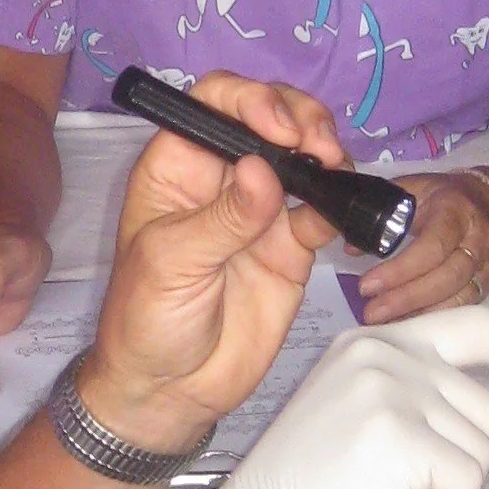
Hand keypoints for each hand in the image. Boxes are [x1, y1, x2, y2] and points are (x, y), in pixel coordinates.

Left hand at [84, 75, 348, 455]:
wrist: (171, 389)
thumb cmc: (146, 320)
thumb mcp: (170, 264)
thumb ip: (221, 218)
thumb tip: (263, 170)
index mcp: (177, 166)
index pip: (214, 102)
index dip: (250, 100)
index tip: (278, 127)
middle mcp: (222, 177)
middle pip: (269, 116)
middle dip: (301, 118)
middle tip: (321, 148)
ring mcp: (261, 209)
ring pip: (303, 155)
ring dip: (326, 153)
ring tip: (335, 174)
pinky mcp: (292, 244)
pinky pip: (323, 209)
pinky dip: (340, 204)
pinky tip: (342, 216)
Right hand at [163, 307, 488, 488]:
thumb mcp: (382, 442)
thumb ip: (446, 423)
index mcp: (372, 344)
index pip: (470, 325)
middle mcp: (381, 350)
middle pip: (487, 405)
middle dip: (470, 470)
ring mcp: (389, 387)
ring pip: (483, 447)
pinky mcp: (399, 435)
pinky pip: (467, 485)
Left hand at [357, 172, 488, 324]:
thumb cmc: (445, 195)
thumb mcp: (414, 189)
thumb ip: (383, 213)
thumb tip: (351, 247)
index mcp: (455, 212)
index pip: (432, 246)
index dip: (399, 270)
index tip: (367, 285)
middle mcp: (477, 241)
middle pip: (446, 277)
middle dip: (406, 298)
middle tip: (371, 312)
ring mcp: (486, 265)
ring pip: (458, 297)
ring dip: (419, 313)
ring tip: (384, 323)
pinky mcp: (488, 283)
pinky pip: (464, 306)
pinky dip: (435, 317)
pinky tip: (408, 324)